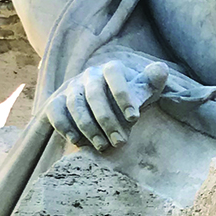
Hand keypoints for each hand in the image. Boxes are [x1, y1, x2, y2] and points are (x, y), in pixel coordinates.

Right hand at [45, 60, 169, 151]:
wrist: (102, 101)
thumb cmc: (128, 96)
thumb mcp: (143, 88)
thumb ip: (153, 80)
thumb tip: (160, 70)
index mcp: (111, 68)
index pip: (114, 73)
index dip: (123, 94)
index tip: (134, 118)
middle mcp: (89, 75)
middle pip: (94, 93)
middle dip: (107, 120)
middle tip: (120, 141)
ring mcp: (71, 88)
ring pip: (75, 104)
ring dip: (88, 127)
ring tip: (103, 146)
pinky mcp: (56, 101)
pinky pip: (55, 111)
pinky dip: (65, 126)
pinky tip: (77, 141)